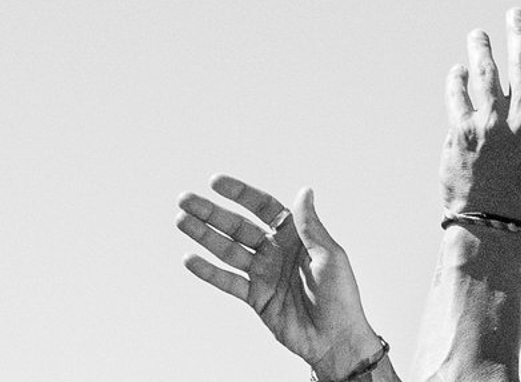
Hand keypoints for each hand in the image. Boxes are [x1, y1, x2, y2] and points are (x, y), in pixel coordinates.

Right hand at [176, 176, 383, 375]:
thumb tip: (304, 190)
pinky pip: (228, 282)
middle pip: (238, 226)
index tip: (215, 182)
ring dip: (204, 236)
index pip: (264, 207)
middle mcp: (276, 250)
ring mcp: (263, 273)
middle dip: (212, 213)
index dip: (240, 194)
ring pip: (227, 250)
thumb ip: (309, 226)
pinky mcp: (255, 297)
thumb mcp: (328, 255)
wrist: (334, 337)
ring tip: (180, 220)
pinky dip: (208, 272)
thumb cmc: (340, 294)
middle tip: (185, 199)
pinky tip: (189, 259)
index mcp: (295, 235)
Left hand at [441, 8, 520, 223]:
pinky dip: (457, 79)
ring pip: (486, 72)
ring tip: (478, 35)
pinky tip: (459, 70)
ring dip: (482, 48)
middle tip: (516, 13)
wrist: (492, 223)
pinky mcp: (461, 131)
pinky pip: (457, 95)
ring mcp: (491, 124)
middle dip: (520, 32)